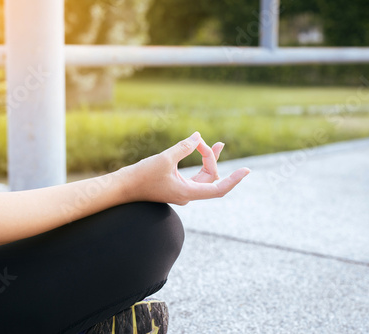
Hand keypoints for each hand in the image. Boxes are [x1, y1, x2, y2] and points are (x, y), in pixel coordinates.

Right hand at [122, 132, 249, 204]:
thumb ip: (183, 147)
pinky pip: (194, 176)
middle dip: (212, 158)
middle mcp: (187, 194)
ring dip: (209, 160)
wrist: (122, 188)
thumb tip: (198, 136)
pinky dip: (199, 164)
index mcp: (187, 193)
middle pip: (211, 178)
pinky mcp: (174, 186)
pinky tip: (199, 151)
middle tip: (208, 142)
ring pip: (203, 177)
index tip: (247, 171)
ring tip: (218, 144)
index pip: (219, 188)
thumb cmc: (141, 176)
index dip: (234, 180)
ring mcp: (181, 191)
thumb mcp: (164, 159)